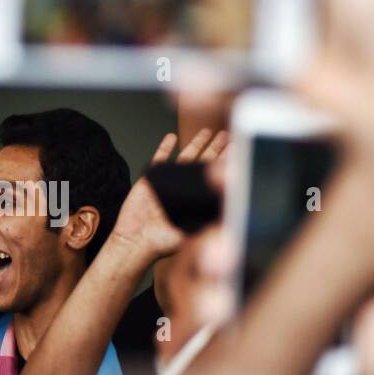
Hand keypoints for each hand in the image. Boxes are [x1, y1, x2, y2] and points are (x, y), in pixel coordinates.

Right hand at [112, 128, 228, 262]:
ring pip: (185, 157)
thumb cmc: (162, 243)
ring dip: (196, 143)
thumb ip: (207, 222)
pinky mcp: (151, 179)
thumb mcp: (191, 233)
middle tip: (227, 135)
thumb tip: (227, 210)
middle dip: (216, 149)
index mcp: (195, 200)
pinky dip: (164, 148)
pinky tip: (171, 137)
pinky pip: (159, 159)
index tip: (237, 151)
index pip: (215, 177)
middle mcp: (184, 189)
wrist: (136, 242)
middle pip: (203, 163)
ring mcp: (168, 182)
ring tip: (207, 132)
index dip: (225, 164)